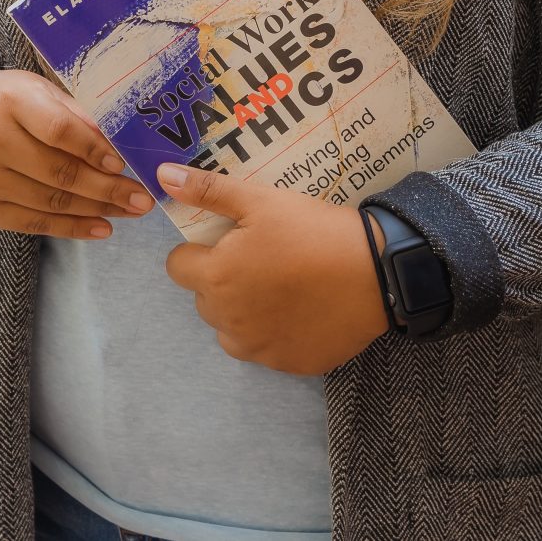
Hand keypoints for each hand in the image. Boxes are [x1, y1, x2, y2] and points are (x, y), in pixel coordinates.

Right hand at [0, 56, 152, 239]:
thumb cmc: (6, 101)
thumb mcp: (37, 90)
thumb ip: (74, 113)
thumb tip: (118, 144)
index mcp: (10, 100)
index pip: (58, 130)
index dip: (94, 149)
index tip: (124, 163)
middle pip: (59, 172)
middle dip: (107, 189)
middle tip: (143, 198)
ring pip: (51, 202)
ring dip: (97, 210)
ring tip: (130, 211)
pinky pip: (34, 223)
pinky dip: (72, 228)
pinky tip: (101, 227)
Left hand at [160, 165, 389, 375]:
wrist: (378, 273)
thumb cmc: (314, 232)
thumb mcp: (260, 201)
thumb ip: (208, 191)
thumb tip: (163, 177)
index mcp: (217, 279)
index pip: (178, 267)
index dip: (200, 250)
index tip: (230, 241)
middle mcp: (228, 322)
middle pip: (206, 298)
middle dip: (223, 279)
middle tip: (263, 258)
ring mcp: (259, 348)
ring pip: (231, 328)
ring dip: (244, 310)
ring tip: (282, 285)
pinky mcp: (288, 364)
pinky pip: (265, 347)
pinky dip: (275, 331)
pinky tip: (302, 309)